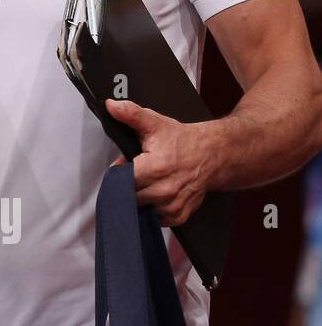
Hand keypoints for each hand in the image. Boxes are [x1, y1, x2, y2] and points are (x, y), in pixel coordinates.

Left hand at [105, 98, 222, 225]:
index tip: (121, 168)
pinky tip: (155, 195)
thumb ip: (130, 114)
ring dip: (139, 199)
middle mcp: (165, 189)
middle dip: (126, 187)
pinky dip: (152, 209)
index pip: (122, 181)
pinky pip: (155, 219)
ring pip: (141, 209)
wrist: (213, 154)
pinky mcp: (179, 215)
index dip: (117, 174)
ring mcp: (173, 204)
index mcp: (156, 167)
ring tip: (146, 184)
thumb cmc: (183, 141)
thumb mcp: (154, 123)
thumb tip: (111, 106)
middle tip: (135, 174)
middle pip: (129, 197)